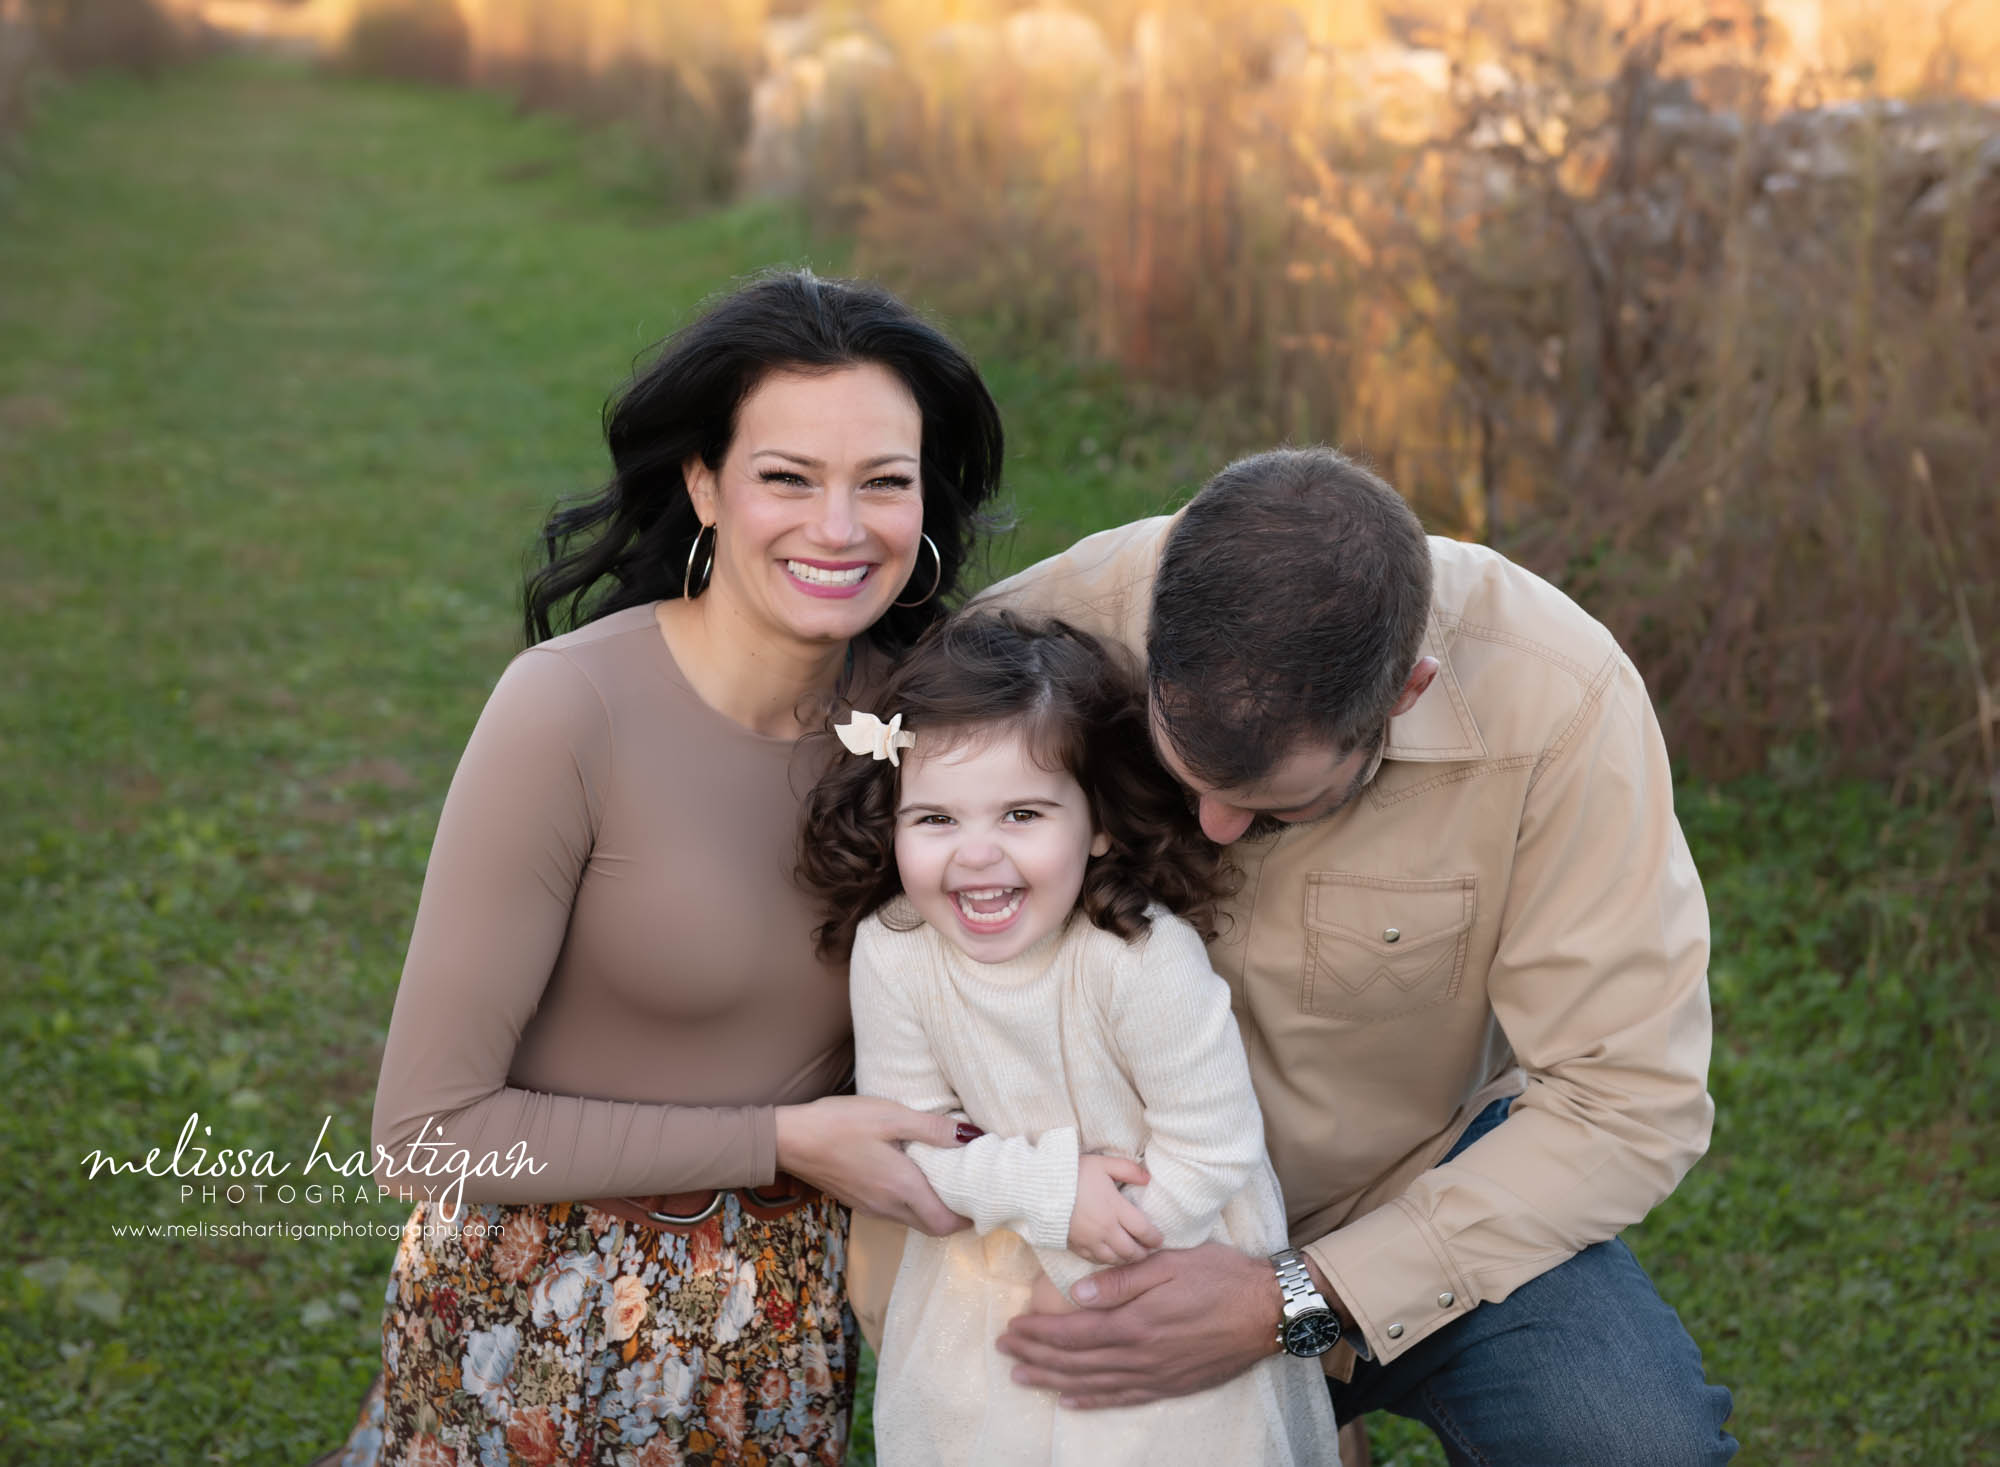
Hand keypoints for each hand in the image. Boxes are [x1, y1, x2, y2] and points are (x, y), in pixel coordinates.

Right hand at [774, 1096, 970, 1235]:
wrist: (790, 1140)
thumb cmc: (840, 1123)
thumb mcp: (891, 1115)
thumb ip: (933, 1128)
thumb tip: (973, 1135)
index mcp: (902, 1188)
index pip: (945, 1223)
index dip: (969, 1218)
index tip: (984, 1198)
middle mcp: (889, 1206)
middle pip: (932, 1227)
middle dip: (955, 1216)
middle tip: (971, 1189)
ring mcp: (872, 1208)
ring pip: (914, 1220)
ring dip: (933, 1209)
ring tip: (947, 1179)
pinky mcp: (859, 1202)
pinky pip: (896, 1212)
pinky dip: (913, 1203)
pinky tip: (914, 1176)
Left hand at [996, 1241, 1281, 1408]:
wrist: (1268, 1311)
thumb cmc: (1221, 1276)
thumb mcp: (1170, 1263)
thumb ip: (1121, 1280)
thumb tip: (1077, 1294)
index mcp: (1135, 1321)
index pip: (1072, 1331)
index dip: (1038, 1332)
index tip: (1012, 1327)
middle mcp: (1140, 1355)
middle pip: (1075, 1360)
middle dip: (1035, 1356)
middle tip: (1004, 1351)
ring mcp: (1156, 1375)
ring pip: (1093, 1383)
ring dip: (1054, 1381)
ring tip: (1024, 1378)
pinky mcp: (1171, 1385)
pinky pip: (1123, 1397)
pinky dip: (1092, 1400)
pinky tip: (1071, 1400)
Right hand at [1065, 1153, 1162, 1263]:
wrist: (1038, 1187)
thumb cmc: (1073, 1172)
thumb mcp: (1103, 1164)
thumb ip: (1128, 1170)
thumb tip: (1148, 1179)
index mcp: (1115, 1209)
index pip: (1143, 1230)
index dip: (1155, 1238)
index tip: (1159, 1239)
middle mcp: (1105, 1230)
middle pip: (1131, 1251)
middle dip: (1143, 1253)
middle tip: (1148, 1251)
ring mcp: (1089, 1241)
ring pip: (1115, 1260)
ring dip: (1126, 1259)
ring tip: (1131, 1255)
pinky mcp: (1075, 1246)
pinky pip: (1095, 1261)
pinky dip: (1107, 1261)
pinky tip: (1109, 1256)